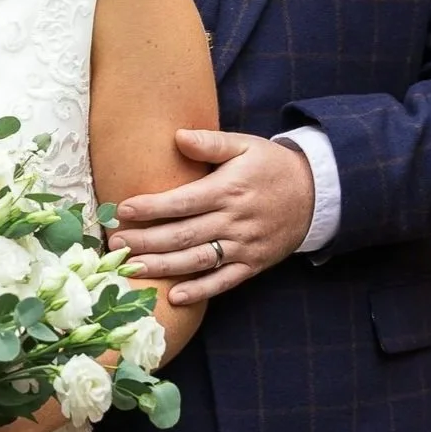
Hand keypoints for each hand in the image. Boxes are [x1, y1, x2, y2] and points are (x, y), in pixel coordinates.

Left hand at [111, 129, 314, 305]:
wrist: (316, 194)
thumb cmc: (271, 166)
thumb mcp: (245, 145)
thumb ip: (211, 143)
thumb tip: (178, 136)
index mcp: (228, 190)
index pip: (183, 201)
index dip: (152, 207)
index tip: (123, 210)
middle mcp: (234, 220)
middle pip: (183, 234)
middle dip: (146, 241)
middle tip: (114, 244)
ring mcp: (244, 246)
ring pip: (198, 260)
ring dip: (163, 266)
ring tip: (132, 268)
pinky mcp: (253, 264)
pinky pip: (224, 281)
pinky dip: (200, 290)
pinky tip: (174, 295)